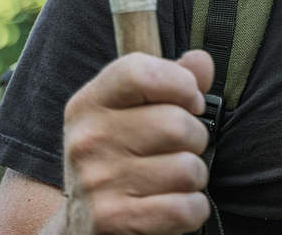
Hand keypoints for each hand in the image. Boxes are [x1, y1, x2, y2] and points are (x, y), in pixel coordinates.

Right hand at [61, 50, 214, 234]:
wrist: (80, 226)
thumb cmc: (119, 158)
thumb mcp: (132, 112)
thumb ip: (171, 80)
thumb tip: (201, 62)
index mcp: (89, 103)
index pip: (141, 72)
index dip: (181, 84)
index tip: (190, 101)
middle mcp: (87, 140)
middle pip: (177, 124)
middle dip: (195, 139)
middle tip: (181, 149)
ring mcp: (97, 182)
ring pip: (187, 169)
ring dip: (193, 178)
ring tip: (172, 180)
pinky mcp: (112, 221)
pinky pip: (185, 209)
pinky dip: (193, 209)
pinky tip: (175, 206)